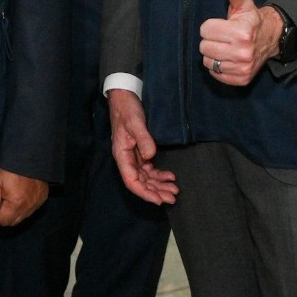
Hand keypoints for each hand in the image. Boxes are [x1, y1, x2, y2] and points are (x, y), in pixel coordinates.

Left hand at [0, 168, 49, 225]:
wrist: (29, 154)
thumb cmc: (10, 168)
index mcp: (16, 204)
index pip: (2, 220)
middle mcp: (28, 207)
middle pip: (13, 221)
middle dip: (6, 212)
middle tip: (4, 194)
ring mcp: (37, 204)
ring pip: (22, 216)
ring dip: (16, 208)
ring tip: (14, 192)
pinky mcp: (42, 199)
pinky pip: (31, 209)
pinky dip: (26, 204)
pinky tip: (23, 191)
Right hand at [107, 89, 176, 203]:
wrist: (124, 96)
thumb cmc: (127, 109)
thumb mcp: (135, 122)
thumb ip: (143, 139)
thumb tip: (151, 156)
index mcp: (122, 155)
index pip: (132, 181)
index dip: (144, 192)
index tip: (159, 199)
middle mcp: (127, 159)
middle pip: (141, 182)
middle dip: (156, 191)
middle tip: (172, 197)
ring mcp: (134, 156)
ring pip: (146, 177)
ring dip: (159, 185)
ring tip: (174, 190)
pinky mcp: (141, 151)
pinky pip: (150, 168)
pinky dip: (159, 174)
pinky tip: (170, 177)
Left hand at [197, 0, 281, 85]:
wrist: (270, 39)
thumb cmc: (251, 20)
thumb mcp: (243, 4)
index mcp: (241, 33)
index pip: (205, 30)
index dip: (211, 26)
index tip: (222, 25)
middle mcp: (243, 52)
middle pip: (204, 47)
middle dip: (211, 40)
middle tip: (223, 37)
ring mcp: (243, 67)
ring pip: (209, 62)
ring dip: (214, 55)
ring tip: (225, 48)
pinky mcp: (242, 79)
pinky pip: (216, 74)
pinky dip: (219, 67)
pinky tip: (228, 58)